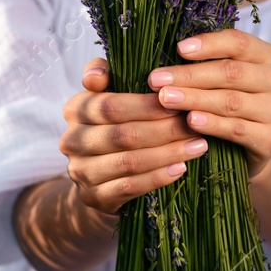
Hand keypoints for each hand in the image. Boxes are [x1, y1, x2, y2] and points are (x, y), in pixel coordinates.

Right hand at [59, 58, 210, 215]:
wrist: (99, 179)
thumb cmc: (113, 126)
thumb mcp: (108, 96)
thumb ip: (106, 75)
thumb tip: (98, 73)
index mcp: (75, 110)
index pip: (110, 106)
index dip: (146, 105)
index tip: (179, 102)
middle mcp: (72, 141)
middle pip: (123, 134)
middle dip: (164, 129)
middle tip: (195, 125)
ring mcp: (81, 172)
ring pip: (130, 161)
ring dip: (168, 153)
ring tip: (198, 145)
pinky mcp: (95, 197)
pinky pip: (130, 186)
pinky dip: (158, 177)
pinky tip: (181, 168)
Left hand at [148, 30, 270, 178]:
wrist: (251, 147)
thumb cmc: (230, 102)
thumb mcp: (223, 78)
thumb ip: (206, 64)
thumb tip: (169, 59)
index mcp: (267, 56)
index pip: (239, 43)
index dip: (208, 44)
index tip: (178, 48)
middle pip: (231, 73)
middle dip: (190, 76)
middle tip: (157, 80)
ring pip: (231, 101)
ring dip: (194, 99)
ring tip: (166, 99)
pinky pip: (236, 128)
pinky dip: (211, 124)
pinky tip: (190, 120)